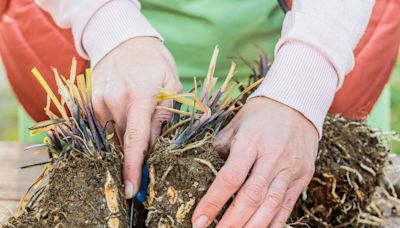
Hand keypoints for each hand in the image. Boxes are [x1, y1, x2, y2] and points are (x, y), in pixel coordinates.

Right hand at [92, 37, 182, 197]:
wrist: (122, 39)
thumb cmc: (154, 62)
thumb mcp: (171, 84)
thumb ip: (165, 115)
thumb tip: (155, 146)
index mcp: (139, 95)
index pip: (135, 139)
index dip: (133, 166)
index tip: (131, 188)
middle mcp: (114, 100)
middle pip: (123, 142)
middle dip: (135, 154)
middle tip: (148, 151)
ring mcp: (99, 101)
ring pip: (112, 136)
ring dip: (125, 140)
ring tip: (137, 123)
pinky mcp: (90, 102)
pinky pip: (103, 127)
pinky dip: (115, 130)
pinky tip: (124, 119)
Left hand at [192, 97, 317, 227]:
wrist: (297, 104)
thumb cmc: (259, 115)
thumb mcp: (235, 125)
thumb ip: (222, 150)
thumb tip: (210, 176)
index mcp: (251, 141)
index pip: (230, 177)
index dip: (214, 201)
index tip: (198, 220)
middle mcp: (272, 157)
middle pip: (252, 196)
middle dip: (232, 222)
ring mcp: (290, 169)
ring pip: (271, 205)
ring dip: (252, 227)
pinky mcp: (302, 177)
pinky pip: (287, 206)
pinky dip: (274, 224)